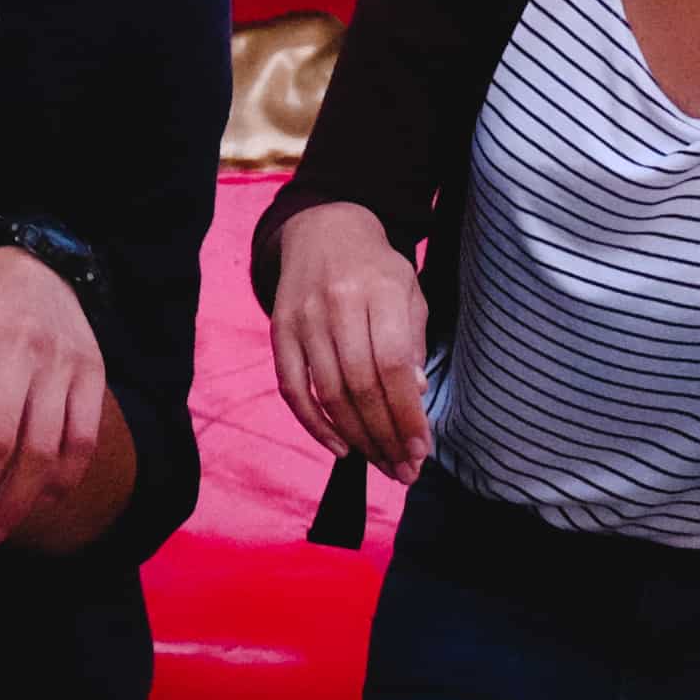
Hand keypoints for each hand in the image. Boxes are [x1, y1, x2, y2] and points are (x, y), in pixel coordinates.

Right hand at [266, 200, 431, 483]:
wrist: (323, 229)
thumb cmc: (376, 269)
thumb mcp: (408, 292)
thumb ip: (413, 342)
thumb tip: (415, 396)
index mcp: (379, 289)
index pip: (393, 364)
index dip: (407, 414)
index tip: (420, 451)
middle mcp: (338, 303)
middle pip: (361, 385)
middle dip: (384, 436)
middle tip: (402, 470)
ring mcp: (303, 317)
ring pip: (328, 393)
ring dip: (356, 438)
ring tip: (379, 463)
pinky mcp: (279, 330)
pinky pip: (293, 388)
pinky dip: (315, 424)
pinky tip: (340, 447)